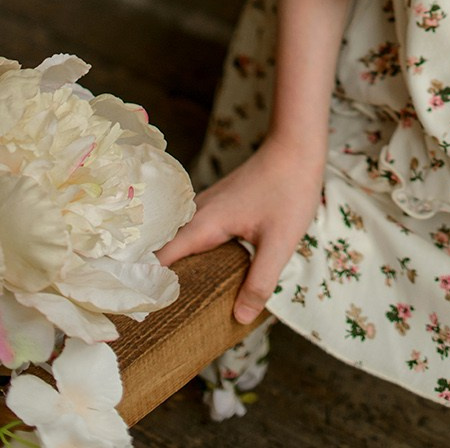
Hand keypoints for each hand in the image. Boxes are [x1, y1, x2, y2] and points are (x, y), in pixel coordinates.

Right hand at [159, 136, 324, 325]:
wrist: (296, 145)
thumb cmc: (290, 190)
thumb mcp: (279, 242)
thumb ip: (260, 281)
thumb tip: (239, 318)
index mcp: (203, 224)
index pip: (158, 259)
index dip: (146, 285)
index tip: (137, 314)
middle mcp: (197, 213)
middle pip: (162, 251)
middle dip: (154, 281)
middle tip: (151, 318)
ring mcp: (206, 206)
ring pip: (176, 241)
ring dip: (171, 267)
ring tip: (170, 303)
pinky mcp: (217, 205)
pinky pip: (191, 233)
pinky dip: (188, 254)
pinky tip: (199, 272)